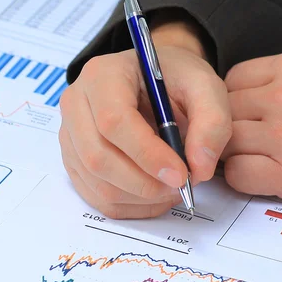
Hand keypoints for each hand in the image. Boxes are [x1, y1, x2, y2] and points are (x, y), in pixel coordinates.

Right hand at [59, 18, 230, 218]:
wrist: (152, 83)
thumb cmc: (173, 80)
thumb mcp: (204, 86)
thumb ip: (212, 122)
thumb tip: (200, 169)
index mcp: (102, 75)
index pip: (113, 121)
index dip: (147, 154)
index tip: (181, 174)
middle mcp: (76, 105)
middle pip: (97, 157)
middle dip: (143, 182)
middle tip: (179, 187)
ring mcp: (70, 136)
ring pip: (96, 182)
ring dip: (138, 197)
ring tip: (171, 190)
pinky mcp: (73, 161)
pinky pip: (95, 196)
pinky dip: (129, 206)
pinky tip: (154, 196)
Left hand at [222, 52, 281, 208]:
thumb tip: (250, 93)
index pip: (233, 79)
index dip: (232, 100)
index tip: (243, 114)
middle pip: (224, 111)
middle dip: (229, 127)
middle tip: (248, 141)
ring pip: (226, 142)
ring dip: (234, 154)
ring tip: (258, 159)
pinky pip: (238, 174)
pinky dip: (242, 178)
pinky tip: (264, 177)